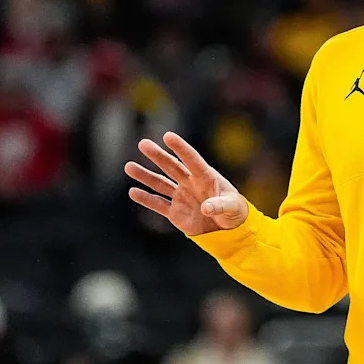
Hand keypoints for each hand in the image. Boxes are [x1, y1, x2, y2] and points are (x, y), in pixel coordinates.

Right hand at [125, 132, 248, 235]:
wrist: (228, 228)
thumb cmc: (234, 211)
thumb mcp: (231, 207)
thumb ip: (219, 206)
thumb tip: (206, 207)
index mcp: (206, 177)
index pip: (192, 159)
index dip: (181, 148)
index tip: (168, 136)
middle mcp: (191, 183)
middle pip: (172, 167)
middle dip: (158, 156)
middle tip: (143, 143)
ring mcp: (181, 196)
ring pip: (160, 183)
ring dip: (145, 176)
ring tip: (129, 166)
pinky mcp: (175, 212)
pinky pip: (158, 204)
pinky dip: (146, 199)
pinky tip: (133, 192)